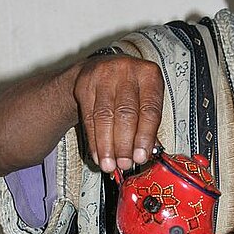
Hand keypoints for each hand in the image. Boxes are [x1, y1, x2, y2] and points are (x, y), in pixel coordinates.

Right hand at [72, 54, 164, 172]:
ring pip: (105, 117)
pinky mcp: (84, 84)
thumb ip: (149, 125)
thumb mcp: (145, 99)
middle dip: (124, 144)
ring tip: (110, 164)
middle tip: (124, 164)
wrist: (101, 69)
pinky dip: (94, 140)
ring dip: (107, 146)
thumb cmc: (130, 89)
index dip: (145, 136)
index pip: (149, 110)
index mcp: (149, 75)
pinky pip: (89, 117)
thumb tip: (147, 153)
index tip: (141, 157)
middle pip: (125, 114)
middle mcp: (126, 71)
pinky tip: (99, 154)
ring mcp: (103, 75)